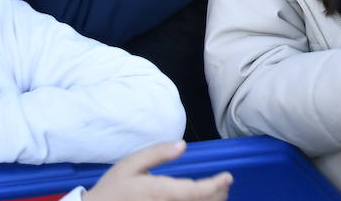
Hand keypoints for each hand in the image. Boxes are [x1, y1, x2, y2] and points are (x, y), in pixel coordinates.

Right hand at [85, 142, 232, 200]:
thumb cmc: (112, 190)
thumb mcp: (130, 165)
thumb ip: (157, 153)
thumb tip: (182, 145)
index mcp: (159, 191)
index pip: (195, 191)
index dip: (215, 185)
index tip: (228, 177)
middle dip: (218, 195)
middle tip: (223, 184)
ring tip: (216, 194)